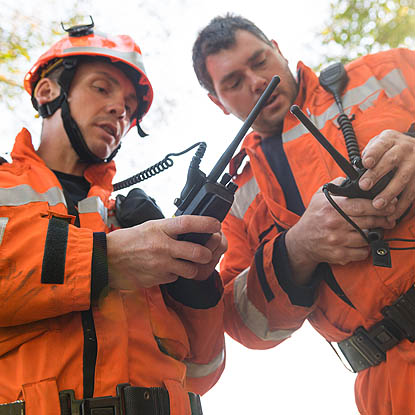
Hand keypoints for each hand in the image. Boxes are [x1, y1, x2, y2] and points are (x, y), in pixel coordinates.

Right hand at [106, 216, 221, 289]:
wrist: (106, 259)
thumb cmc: (128, 240)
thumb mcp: (149, 227)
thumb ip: (169, 229)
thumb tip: (190, 229)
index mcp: (160, 228)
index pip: (188, 223)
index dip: (206, 223)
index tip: (216, 224)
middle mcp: (162, 246)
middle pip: (197, 252)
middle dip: (206, 253)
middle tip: (206, 252)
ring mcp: (160, 264)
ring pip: (191, 269)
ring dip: (192, 267)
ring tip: (185, 262)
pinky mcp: (157, 278)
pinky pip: (175, 277)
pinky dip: (174, 274)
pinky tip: (166, 269)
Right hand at [285, 178, 395, 284]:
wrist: (301, 241)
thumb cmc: (313, 218)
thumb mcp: (319, 197)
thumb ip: (336, 185)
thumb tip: (352, 177)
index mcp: (332, 208)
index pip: (362, 206)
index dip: (379, 205)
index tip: (389, 205)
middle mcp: (335, 224)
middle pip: (369, 221)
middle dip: (383, 219)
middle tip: (389, 218)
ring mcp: (337, 241)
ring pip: (367, 238)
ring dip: (373, 234)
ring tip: (373, 230)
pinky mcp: (339, 255)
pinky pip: (362, 253)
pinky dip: (365, 249)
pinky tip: (361, 243)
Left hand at [359, 129, 414, 219]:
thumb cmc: (390, 149)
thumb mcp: (379, 145)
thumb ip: (367, 156)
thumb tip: (354, 171)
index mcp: (389, 140)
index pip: (380, 145)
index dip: (373, 154)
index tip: (366, 163)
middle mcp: (404, 150)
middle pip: (390, 161)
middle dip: (376, 174)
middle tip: (364, 186)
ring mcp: (414, 164)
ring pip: (402, 179)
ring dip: (389, 193)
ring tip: (377, 205)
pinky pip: (411, 193)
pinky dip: (401, 206)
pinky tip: (392, 214)